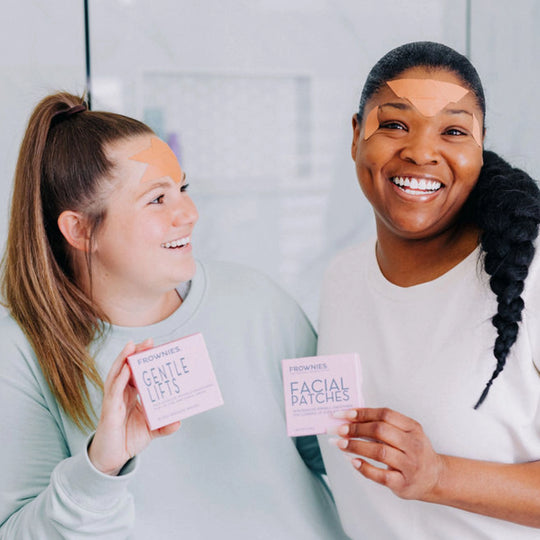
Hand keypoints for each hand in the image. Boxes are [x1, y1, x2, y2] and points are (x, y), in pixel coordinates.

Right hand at [88, 339, 180, 474]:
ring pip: (116, 375)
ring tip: (132, 346)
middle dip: (135, 353)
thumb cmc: (128, 439)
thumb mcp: (151, 430)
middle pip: (126, 367)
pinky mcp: (109, 411)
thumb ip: (165, 426)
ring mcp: (113, 400)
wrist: (112, 459)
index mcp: (130, 394)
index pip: (136, 371)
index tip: (154, 346)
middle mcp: (120, 393)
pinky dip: (120, 379)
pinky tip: (126, 368)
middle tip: (149, 341)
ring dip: (124, 359)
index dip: (143, 359)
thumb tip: (179, 421)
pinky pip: (113, 391)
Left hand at [330, 407, 443, 500]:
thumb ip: (384, 425)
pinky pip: (381, 475)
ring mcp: (409, 465)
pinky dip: (364, 467)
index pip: (385, 414)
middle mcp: (413, 445)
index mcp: (412, 427)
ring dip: (356, 446)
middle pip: (380, 431)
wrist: (435, 478)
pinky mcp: (403, 483)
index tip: (344, 414)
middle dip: (356, 429)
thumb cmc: (413, 451)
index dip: (362, 413)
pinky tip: (352, 461)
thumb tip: (351, 419)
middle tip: (339, 429)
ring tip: (340, 443)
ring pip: (379, 452)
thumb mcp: (406, 433)